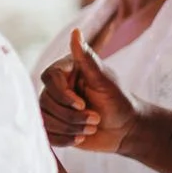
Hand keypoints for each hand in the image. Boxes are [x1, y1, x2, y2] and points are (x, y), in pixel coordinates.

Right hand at [38, 27, 139, 153]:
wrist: (126, 129)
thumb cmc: (119, 101)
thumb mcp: (105, 80)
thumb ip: (87, 59)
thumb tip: (76, 32)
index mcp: (65, 70)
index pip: (49, 78)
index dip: (63, 94)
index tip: (82, 104)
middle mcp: (55, 87)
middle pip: (46, 101)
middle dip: (71, 116)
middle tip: (95, 119)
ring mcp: (53, 107)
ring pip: (45, 119)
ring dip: (71, 128)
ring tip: (91, 128)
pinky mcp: (53, 125)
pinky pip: (47, 134)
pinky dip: (64, 140)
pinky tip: (80, 138)